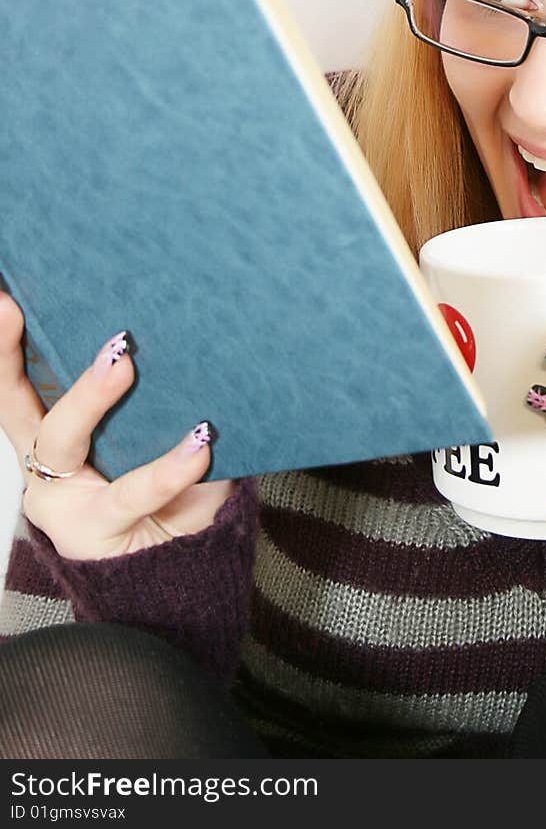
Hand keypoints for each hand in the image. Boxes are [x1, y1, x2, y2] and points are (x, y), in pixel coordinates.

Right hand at [0, 290, 235, 559]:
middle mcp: (46, 465)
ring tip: (122, 363)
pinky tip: (198, 443)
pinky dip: (168, 466)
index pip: (17, 384)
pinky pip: (132, 492)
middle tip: (13, 309)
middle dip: (4, 355)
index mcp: (52, 436)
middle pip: (12, 404)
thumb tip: (185, 329)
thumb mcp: (161, 436)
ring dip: (89, 396)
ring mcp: (63, 500)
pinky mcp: (94, 532)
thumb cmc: (172, 492)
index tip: (3, 299)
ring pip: (62, 439)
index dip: (3, 345)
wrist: (182, 575)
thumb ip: (160, 396)